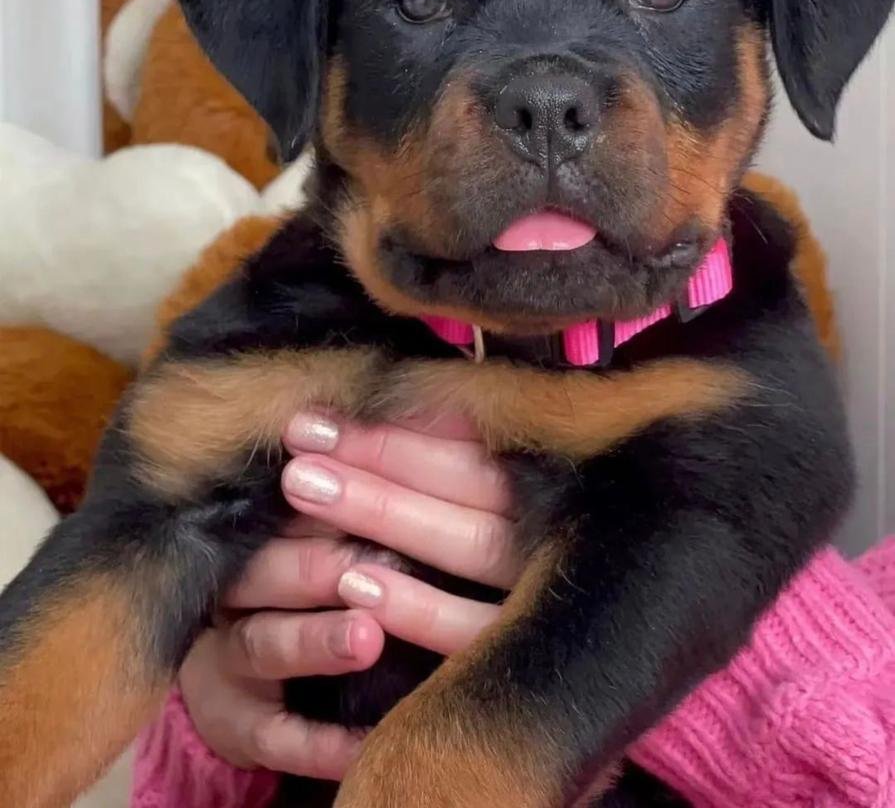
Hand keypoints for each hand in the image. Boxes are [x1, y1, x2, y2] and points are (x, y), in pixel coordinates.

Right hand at [179, 413, 517, 778]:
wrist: (236, 668)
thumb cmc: (300, 572)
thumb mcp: (318, 521)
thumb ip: (370, 471)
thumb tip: (447, 403)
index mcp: (261, 529)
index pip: (286, 503)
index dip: (328, 488)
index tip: (361, 471)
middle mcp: (236, 591)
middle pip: (266, 571)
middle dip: (314, 558)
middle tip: (360, 555)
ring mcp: (234, 663)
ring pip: (265, 648)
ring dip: (317, 641)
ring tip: (368, 634)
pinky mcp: (242, 726)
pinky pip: (278, 738)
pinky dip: (321, 741)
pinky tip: (363, 743)